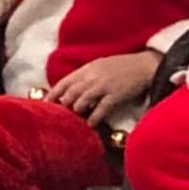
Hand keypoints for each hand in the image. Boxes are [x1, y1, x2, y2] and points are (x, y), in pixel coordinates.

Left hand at [46, 51, 161, 126]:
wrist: (143, 65)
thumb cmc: (121, 66)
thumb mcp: (100, 66)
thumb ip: (85, 76)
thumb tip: (70, 90)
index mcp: (88, 69)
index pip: (65, 82)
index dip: (53, 94)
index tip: (45, 103)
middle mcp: (93, 77)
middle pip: (71, 93)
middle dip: (63, 105)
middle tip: (59, 115)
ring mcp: (104, 86)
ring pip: (83, 101)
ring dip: (77, 110)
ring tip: (75, 118)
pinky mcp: (115, 95)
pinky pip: (101, 109)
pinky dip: (94, 117)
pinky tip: (90, 124)